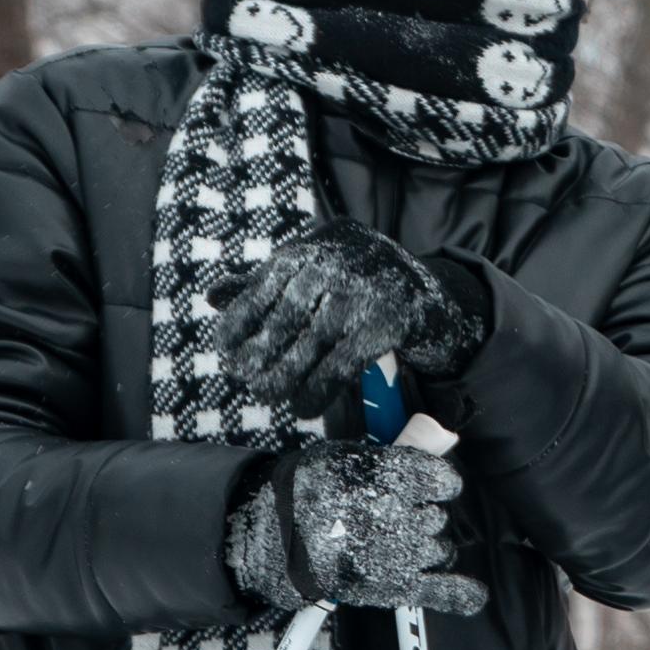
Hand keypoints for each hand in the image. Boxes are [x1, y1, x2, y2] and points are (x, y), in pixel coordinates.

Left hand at [222, 221, 492, 426]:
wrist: (436, 305)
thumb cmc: (365, 291)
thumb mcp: (317, 277)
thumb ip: (268, 285)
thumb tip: (213, 296)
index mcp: (319, 243)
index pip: (267, 281)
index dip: (241, 318)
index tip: (223, 350)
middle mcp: (342, 257)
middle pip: (289, 311)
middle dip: (262, 351)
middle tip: (244, 381)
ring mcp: (369, 287)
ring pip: (314, 338)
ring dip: (287, 374)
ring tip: (269, 396)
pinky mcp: (392, 319)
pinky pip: (345, 360)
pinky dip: (321, 386)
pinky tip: (305, 406)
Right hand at [228, 427, 484, 615]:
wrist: (271, 540)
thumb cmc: (305, 491)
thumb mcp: (343, 456)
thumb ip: (392, 453)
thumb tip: (440, 435)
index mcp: (388, 478)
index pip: (442, 480)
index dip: (437, 483)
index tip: (428, 485)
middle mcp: (400, 515)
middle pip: (436, 517)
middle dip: (419, 516)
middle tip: (385, 517)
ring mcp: (400, 554)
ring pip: (439, 549)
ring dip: (422, 547)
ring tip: (386, 544)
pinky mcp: (394, 586)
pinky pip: (442, 591)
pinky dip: (460, 594)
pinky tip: (473, 593)